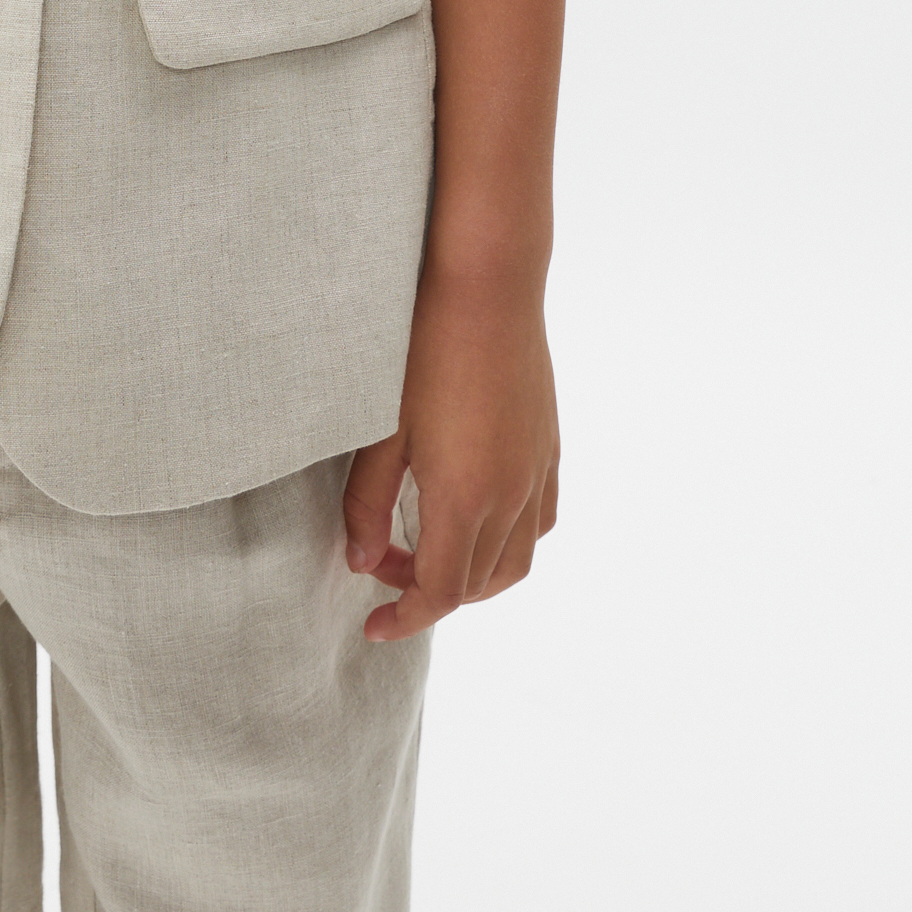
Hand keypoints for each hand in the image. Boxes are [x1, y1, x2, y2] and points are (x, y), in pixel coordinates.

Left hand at [341, 271, 559, 642]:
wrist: (487, 285)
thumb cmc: (422, 349)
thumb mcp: (379, 430)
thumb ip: (367, 504)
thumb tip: (361, 563)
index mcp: (464, 498)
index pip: (440, 593)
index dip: (404, 618)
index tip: (372, 626)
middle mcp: (511, 497)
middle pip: (477, 586)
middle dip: (429, 594)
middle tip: (382, 566)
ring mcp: (537, 472)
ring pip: (516, 561)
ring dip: (473, 577)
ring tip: (427, 552)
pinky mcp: (550, 448)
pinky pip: (540, 522)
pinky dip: (510, 543)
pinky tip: (476, 518)